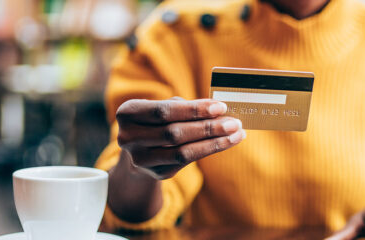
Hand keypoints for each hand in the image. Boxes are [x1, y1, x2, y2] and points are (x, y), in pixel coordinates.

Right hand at [116, 97, 245, 179]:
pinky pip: (187, 162)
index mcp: (128, 113)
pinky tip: (226, 142)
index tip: (220, 107)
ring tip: (236, 133)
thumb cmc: (159, 121)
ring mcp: (140, 158)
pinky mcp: (156, 172)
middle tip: (233, 122)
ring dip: (213, 142)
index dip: (193, 110)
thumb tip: (219, 108)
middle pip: (174, 132)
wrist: (142, 151)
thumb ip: (186, 106)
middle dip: (208, 127)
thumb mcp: (164, 109)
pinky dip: (209, 150)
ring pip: (182, 151)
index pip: (164, 111)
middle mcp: (128, 137)